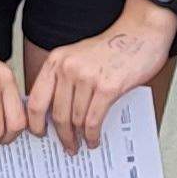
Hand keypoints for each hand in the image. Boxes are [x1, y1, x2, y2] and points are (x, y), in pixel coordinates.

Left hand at [27, 0, 173, 150]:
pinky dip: (92, 134)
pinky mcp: (107, 87)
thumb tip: (56, 112)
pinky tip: (94, 139)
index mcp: (56, 61)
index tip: (39, 134)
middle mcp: (68, 68)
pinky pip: (93, 119)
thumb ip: (64, 79)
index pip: (36, 99)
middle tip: (67, 146)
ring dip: (79, 137)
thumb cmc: (112, 47)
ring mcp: (87, 77)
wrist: (141, 32)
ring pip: (75, 119)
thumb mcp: (77, 56)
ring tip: (82, 144)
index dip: (35, 122)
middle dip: (61, 135)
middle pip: (57, 114)